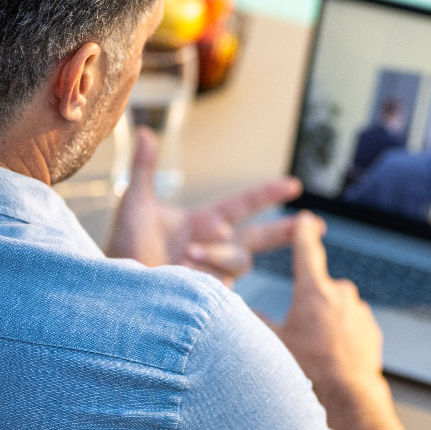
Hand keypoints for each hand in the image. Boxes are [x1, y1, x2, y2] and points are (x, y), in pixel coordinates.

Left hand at [105, 128, 302, 284]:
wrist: (116, 284)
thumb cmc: (124, 246)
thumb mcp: (135, 204)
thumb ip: (144, 169)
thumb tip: (144, 132)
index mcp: (205, 222)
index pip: (245, 204)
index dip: (269, 193)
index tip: (294, 185)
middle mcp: (216, 247)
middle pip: (262, 238)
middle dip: (287, 231)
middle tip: (314, 225)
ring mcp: (215, 273)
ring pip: (239, 261)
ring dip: (216, 255)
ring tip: (186, 256)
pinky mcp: (210, 296)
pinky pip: (222, 286)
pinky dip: (207, 278)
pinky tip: (188, 278)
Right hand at [264, 212, 426, 429]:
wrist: (350, 402)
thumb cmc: (309, 373)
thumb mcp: (273, 344)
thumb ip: (254, 322)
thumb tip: (235, 310)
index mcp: (314, 291)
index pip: (306, 250)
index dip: (302, 233)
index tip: (305, 219)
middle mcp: (341, 295)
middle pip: (319, 287)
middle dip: (309, 302)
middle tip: (297, 329)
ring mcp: (360, 313)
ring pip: (337, 308)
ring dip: (326, 321)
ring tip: (315, 350)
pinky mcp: (372, 332)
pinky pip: (352, 326)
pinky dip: (342, 336)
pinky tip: (331, 358)